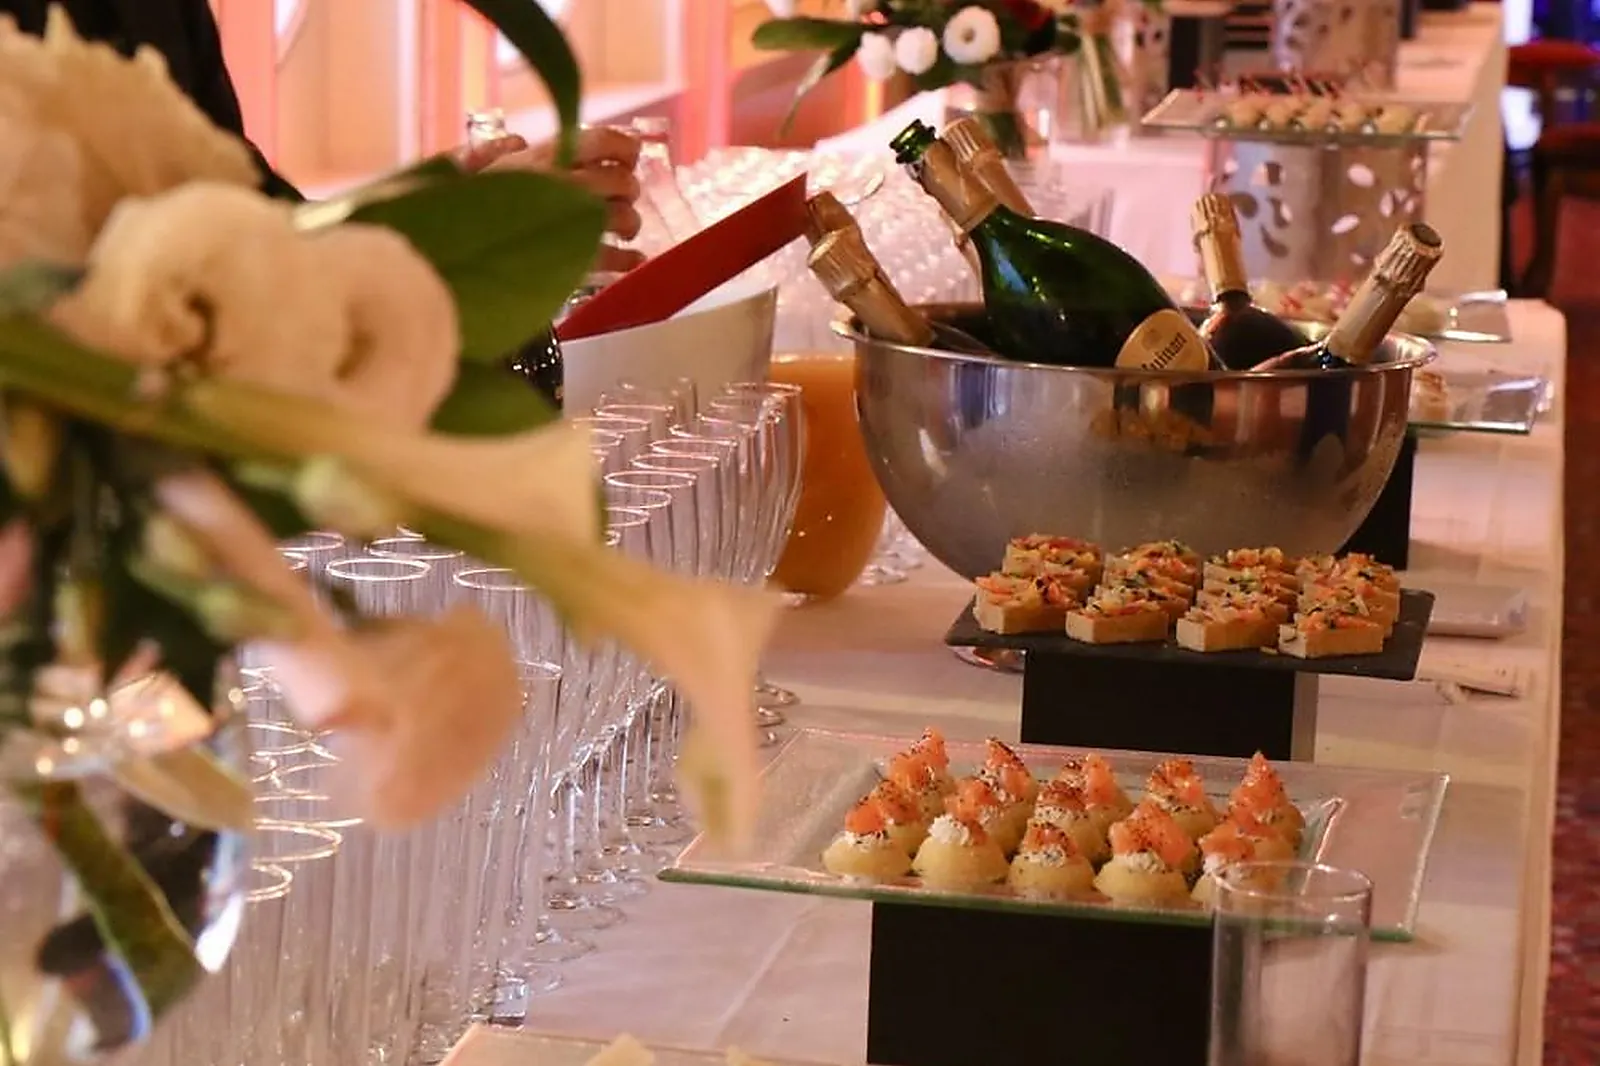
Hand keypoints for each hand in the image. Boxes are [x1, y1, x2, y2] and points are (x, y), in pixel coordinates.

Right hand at [456, 128, 646, 274]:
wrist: (441, 257)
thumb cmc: (449, 211)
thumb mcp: (461, 171)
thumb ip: (489, 153)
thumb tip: (515, 141)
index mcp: (541, 157)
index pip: (602, 140)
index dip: (623, 147)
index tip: (628, 157)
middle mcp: (563, 185)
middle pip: (621, 181)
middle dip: (626, 190)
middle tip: (619, 198)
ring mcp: (571, 225)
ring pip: (623, 219)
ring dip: (627, 224)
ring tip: (621, 230)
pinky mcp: (573, 263)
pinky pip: (614, 258)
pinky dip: (628, 258)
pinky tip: (632, 258)